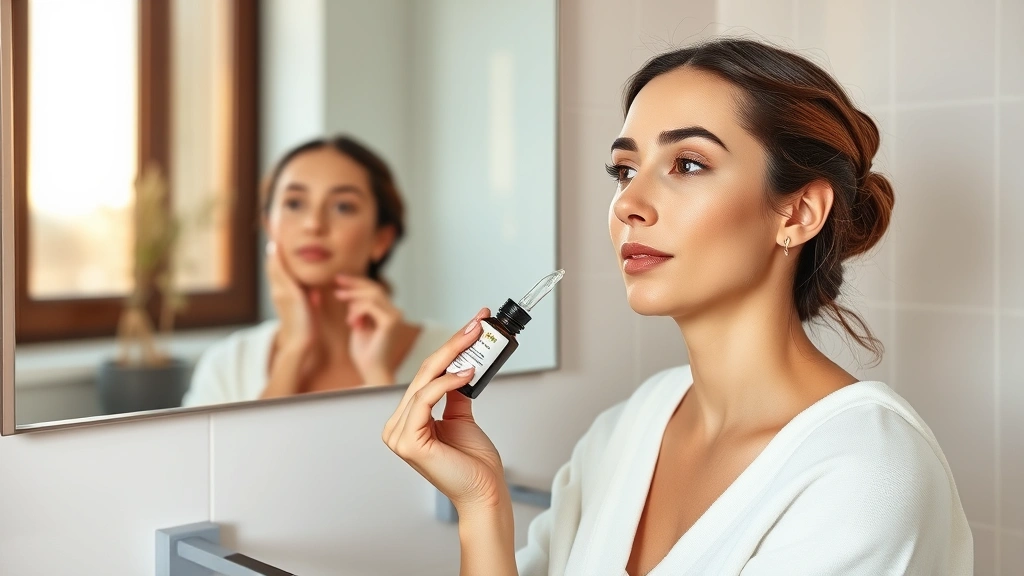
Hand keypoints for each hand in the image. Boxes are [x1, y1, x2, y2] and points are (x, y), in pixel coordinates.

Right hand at [264, 240, 320, 395]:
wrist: (300, 342)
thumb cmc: (306, 328)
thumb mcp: (308, 309)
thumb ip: (309, 299)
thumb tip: (315, 293)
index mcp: (283, 295)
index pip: (277, 272)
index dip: (276, 259)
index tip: (277, 245)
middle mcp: (278, 292)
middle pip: (273, 267)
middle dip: (273, 252)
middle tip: (274, 234)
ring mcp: (280, 292)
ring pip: (274, 268)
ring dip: (273, 253)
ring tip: (273, 236)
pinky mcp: (287, 293)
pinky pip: (279, 272)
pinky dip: (277, 260)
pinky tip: (275, 248)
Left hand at [333, 275, 402, 385]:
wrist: (371, 370)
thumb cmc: (365, 353)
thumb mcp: (358, 325)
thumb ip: (358, 310)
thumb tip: (350, 294)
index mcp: (388, 312)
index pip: (374, 290)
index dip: (357, 282)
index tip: (339, 279)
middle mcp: (395, 312)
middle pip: (374, 288)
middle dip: (353, 285)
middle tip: (336, 285)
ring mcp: (395, 316)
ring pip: (372, 295)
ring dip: (353, 301)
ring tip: (345, 314)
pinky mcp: (390, 322)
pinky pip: (370, 306)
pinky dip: (356, 311)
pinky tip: (352, 324)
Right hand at [383, 307, 508, 512]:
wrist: (484, 491)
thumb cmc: (473, 462)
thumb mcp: (461, 417)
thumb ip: (453, 393)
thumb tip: (459, 365)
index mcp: (406, 422)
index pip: (424, 375)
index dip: (448, 348)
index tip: (472, 327)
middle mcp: (397, 427)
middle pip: (423, 374)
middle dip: (453, 344)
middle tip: (476, 323)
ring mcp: (399, 435)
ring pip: (424, 382)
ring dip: (453, 356)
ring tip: (476, 340)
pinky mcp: (408, 442)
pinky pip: (425, 399)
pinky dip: (446, 382)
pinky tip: (466, 372)